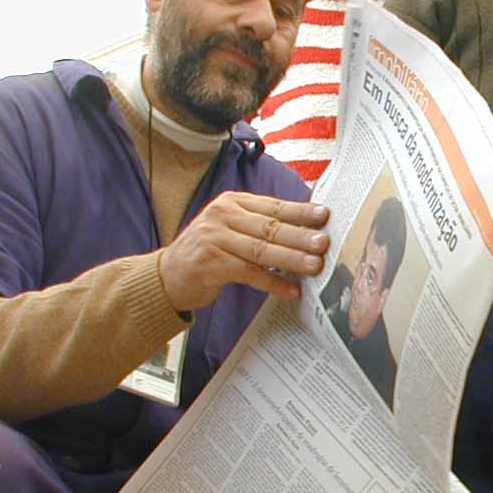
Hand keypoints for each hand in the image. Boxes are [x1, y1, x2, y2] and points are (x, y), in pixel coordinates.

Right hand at [158, 192, 329, 312]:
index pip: (273, 206)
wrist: (167, 275)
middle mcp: (223, 216)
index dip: (300, 211)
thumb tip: (306, 231)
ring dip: (291, 259)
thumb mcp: (232, 229)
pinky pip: (248, 273)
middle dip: (300, 235)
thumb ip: (260, 225)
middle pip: (269, 227)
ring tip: (314, 266)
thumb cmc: (209, 251)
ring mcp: (214, 238)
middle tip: (324, 243)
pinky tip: (291, 290)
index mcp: (233, 203)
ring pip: (261, 250)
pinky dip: (272, 282)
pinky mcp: (209, 264)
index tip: (325, 215)